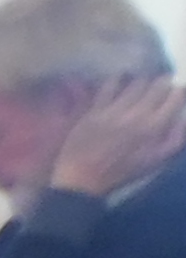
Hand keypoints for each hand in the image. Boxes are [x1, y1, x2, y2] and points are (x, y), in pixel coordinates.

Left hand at [48, 78, 185, 201]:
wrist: (83, 178)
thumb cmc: (123, 171)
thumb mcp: (158, 160)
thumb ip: (177, 136)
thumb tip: (184, 115)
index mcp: (156, 126)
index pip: (177, 95)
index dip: (179, 90)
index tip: (177, 91)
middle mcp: (138, 113)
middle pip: (158, 84)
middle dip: (164, 82)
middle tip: (162, 85)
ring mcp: (115, 109)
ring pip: (137, 82)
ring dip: (144, 81)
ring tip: (142, 86)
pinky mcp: (96, 108)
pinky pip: (111, 84)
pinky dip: (119, 79)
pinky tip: (121, 81)